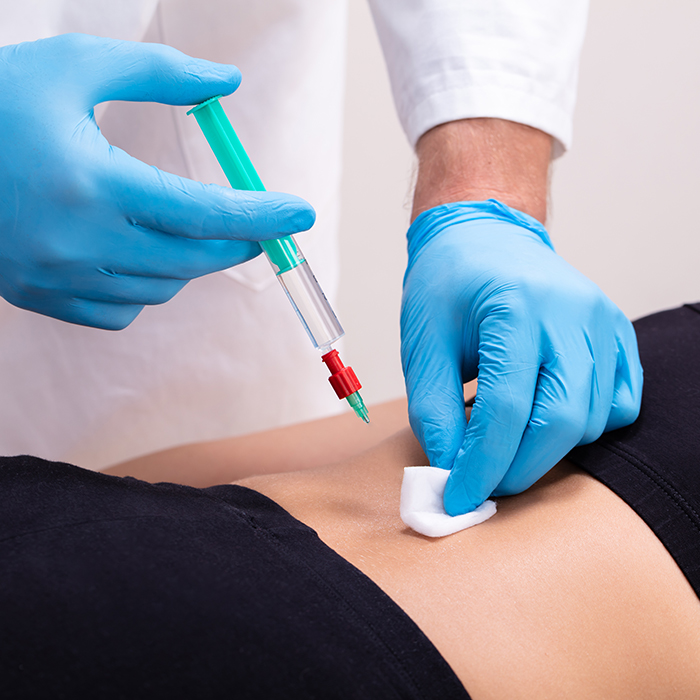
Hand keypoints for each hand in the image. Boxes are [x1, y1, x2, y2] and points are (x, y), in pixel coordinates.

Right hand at [0, 34, 314, 328]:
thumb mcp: (75, 67)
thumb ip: (161, 74)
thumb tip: (227, 83)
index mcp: (92, 183)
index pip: (204, 213)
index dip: (261, 215)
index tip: (301, 213)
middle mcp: (79, 242)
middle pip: (192, 260)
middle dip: (234, 242)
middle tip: (256, 224)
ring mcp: (57, 278)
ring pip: (162, 289)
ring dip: (188, 261)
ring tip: (181, 227)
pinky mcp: (42, 298)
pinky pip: (122, 311)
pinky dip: (145, 287)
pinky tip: (134, 254)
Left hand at [401, 200, 642, 514]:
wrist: (482, 237)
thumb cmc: (448, 284)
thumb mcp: (423, 343)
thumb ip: (433, 410)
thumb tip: (452, 470)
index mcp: (516, 307)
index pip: (507, 409)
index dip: (482, 464)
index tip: (460, 497)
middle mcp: (571, 313)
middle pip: (561, 420)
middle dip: (519, 468)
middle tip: (483, 484)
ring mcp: (602, 321)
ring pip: (592, 417)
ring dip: (548, 450)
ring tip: (506, 446)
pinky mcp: (616, 332)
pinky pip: (619, 401)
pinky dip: (587, 426)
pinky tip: (548, 420)